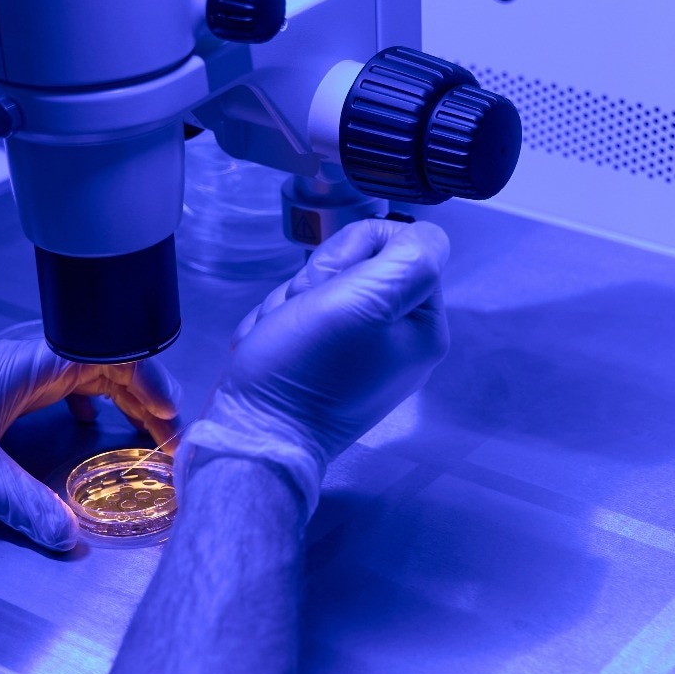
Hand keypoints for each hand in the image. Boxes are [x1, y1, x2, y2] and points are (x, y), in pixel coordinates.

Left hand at [0, 340, 179, 549]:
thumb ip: (21, 504)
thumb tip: (71, 538)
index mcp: (27, 363)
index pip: (112, 358)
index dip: (152, 386)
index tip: (173, 423)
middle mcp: (20, 364)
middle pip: (104, 368)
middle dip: (144, 399)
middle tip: (171, 439)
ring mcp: (1, 378)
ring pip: (79, 379)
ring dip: (115, 401)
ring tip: (139, 433)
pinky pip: (51, 393)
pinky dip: (79, 407)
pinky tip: (81, 430)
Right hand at [184, 219, 450, 515]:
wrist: (251, 438)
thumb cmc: (302, 371)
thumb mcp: (366, 301)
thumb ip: (410, 258)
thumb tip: (419, 235)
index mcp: (423, 328)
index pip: (400, 244)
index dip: (355, 252)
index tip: (332, 288)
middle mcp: (398, 342)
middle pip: (356, 265)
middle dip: (315, 283)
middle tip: (302, 318)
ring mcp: (359, 355)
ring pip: (319, 287)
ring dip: (288, 303)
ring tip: (281, 337)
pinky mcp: (322, 364)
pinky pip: (298, 316)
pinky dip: (276, 325)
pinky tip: (269, 348)